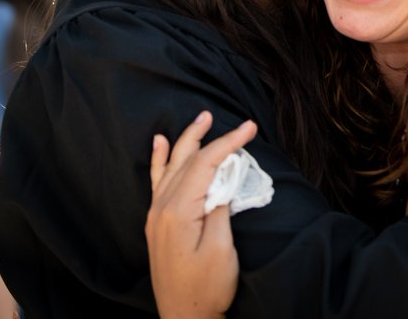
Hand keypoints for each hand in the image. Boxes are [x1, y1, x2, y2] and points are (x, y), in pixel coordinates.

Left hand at [145, 111, 257, 318]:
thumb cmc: (206, 288)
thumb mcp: (221, 249)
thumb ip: (219, 209)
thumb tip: (222, 182)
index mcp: (178, 211)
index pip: (205, 165)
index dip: (228, 143)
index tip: (250, 127)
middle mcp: (162, 208)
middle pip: (187, 160)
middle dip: (210, 136)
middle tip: (230, 119)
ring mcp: (156, 215)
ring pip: (171, 166)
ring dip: (186, 141)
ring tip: (200, 120)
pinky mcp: (157, 223)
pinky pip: (157, 181)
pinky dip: (159, 160)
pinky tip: (158, 144)